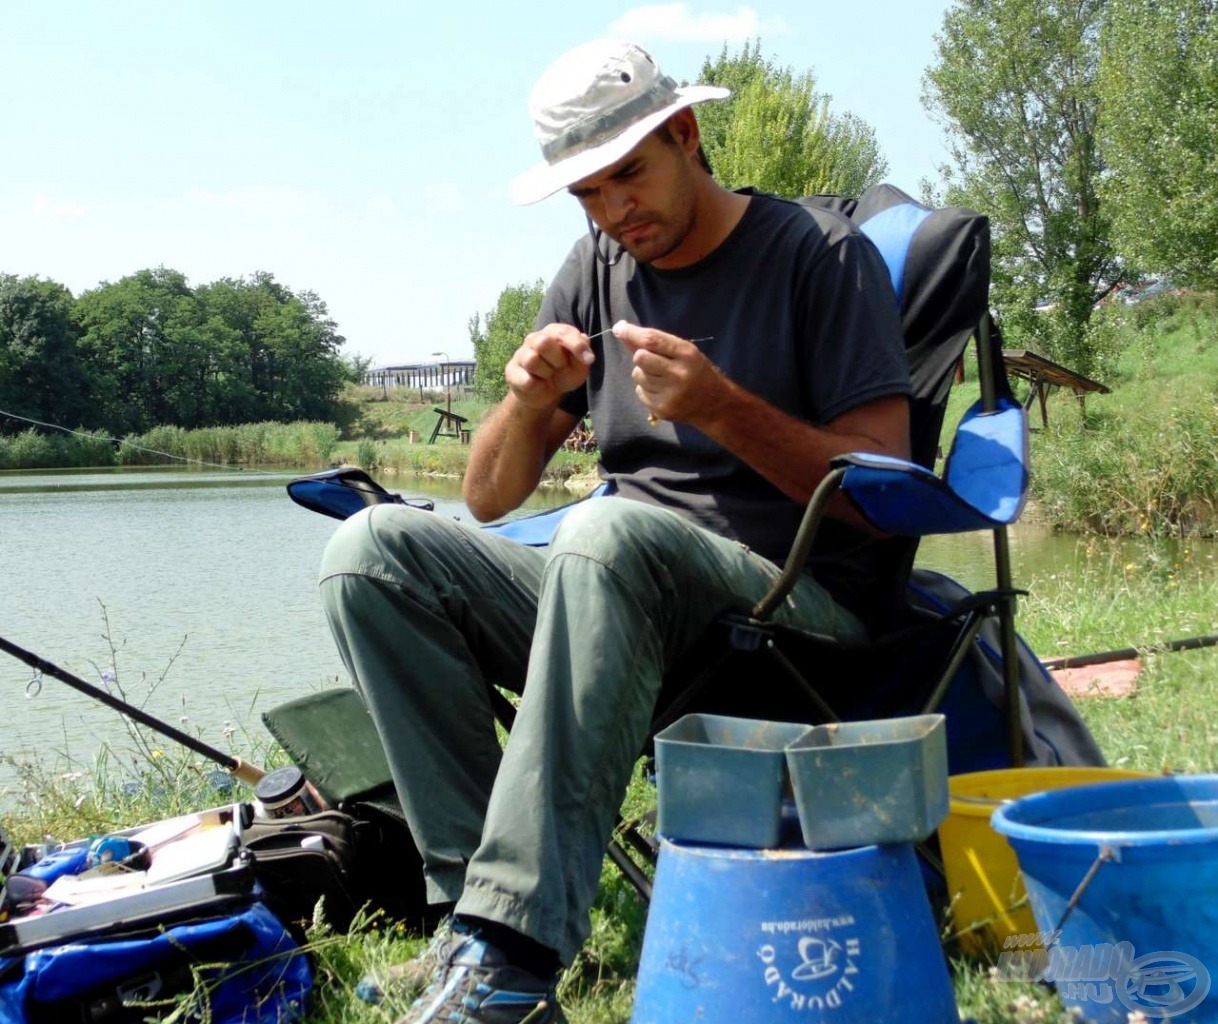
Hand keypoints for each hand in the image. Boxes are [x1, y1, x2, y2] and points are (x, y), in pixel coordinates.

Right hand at [504, 324, 595, 410]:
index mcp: (553, 333)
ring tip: (547, 376)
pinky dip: (536, 387)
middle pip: (543, 342)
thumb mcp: (578, 369)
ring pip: (531, 360)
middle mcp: (535, 339)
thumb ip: (582, 356)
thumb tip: (584, 340)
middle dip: (557, 360)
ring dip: (546, 373)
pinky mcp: (511, 371)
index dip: (576, 345)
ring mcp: (521, 354)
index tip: (588, 360)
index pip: (563, 332)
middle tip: (560, 368)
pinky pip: (526, 380)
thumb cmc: (563, 375)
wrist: (544, 394)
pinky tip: (538, 385)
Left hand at [612, 320, 727, 425]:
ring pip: (637, 375)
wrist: (715, 404)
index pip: (652, 340)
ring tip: (662, 378)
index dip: (631, 333)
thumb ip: (656, 342)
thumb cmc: (697, 371)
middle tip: (652, 361)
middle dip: (641, 356)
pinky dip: (646, 389)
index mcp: (686, 354)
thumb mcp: (683, 352)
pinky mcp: (662, 409)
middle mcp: (679, 374)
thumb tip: (622, 329)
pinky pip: (640, 392)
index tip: (619, 328)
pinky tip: (662, 391)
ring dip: (644, 374)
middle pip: (640, 358)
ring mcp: (670, 394)